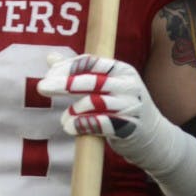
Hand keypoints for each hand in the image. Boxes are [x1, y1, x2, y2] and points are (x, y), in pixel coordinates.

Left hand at [37, 53, 195, 195]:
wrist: (154, 138)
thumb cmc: (120, 108)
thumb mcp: (103, 86)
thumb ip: (78, 71)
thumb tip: (50, 57)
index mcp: (121, 70)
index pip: (92, 62)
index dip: (68, 67)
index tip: (48, 74)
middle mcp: (128, 85)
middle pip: (92, 80)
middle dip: (64, 83)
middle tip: (41, 87)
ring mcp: (131, 106)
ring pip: (96, 103)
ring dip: (74, 111)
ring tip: (63, 120)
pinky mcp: (131, 127)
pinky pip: (103, 124)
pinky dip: (83, 125)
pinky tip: (71, 128)